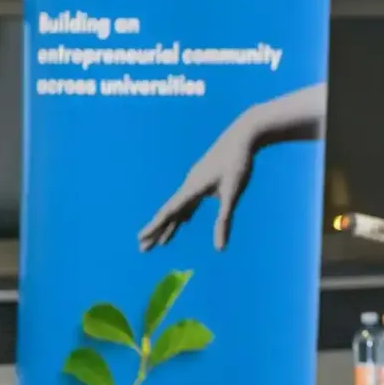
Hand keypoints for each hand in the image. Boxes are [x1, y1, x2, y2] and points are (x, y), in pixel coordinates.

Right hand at [139, 117, 254, 252]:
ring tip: (162, 242)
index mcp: (192, 188)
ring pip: (179, 208)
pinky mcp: (205, 179)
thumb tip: (220, 249)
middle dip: (157, 231)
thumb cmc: (238, 164)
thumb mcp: (233, 193)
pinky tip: (184, 221)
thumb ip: (225, 220)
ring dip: (170, 225)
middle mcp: (189, 185)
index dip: (155, 227)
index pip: (169, 212)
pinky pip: (190, 201)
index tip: (140, 239)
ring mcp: (196, 182)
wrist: (243, 135)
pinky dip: (184, 214)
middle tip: (142, 248)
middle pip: (170, 212)